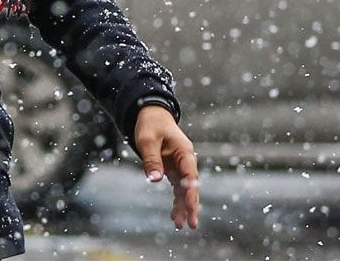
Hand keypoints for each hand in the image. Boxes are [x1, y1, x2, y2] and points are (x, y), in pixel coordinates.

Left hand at [134, 105, 199, 229]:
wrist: (150, 115)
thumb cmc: (150, 125)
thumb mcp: (147, 140)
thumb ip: (151, 160)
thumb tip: (155, 180)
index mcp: (184, 151)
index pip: (190, 174)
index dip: (190, 191)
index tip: (190, 206)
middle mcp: (185, 160)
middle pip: (191, 186)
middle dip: (192, 205)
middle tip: (192, 224)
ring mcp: (180, 166)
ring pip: (185, 190)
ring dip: (183, 207)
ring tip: (179, 225)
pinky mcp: (173, 170)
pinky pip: (178, 189)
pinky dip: (177, 201)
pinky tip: (175, 216)